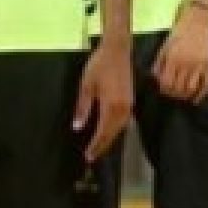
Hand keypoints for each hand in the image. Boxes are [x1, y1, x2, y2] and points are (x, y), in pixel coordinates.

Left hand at [73, 41, 133, 161]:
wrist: (116, 51)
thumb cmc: (98, 66)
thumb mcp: (86, 86)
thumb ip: (82, 108)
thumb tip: (77, 127)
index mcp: (111, 106)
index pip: (102, 132)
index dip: (95, 146)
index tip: (87, 156)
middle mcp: (123, 109)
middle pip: (112, 134)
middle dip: (102, 147)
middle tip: (91, 157)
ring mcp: (129, 106)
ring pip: (119, 129)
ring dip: (109, 140)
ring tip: (98, 148)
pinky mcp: (130, 101)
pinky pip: (123, 122)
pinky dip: (115, 131)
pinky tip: (108, 133)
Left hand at [153, 14, 207, 103]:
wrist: (198, 21)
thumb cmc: (179, 32)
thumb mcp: (165, 46)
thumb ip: (159, 62)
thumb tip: (155, 78)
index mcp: (173, 59)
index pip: (166, 82)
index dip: (164, 89)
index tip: (163, 90)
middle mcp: (186, 64)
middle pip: (178, 88)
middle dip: (173, 94)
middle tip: (172, 94)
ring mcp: (199, 65)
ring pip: (192, 89)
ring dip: (185, 96)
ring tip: (182, 97)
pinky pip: (207, 84)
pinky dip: (201, 95)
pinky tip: (196, 100)